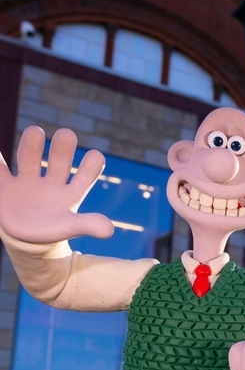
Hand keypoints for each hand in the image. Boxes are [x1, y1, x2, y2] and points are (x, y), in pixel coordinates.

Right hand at [0, 126, 113, 243]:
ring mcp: (28, 181)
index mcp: (70, 192)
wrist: (27, 238)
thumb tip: (110, 230)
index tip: (96, 156)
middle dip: (63, 149)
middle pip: (59, 161)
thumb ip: (89, 226)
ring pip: (29, 159)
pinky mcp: (6, 185)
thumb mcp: (71, 228)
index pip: (85, 175)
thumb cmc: (54, 230)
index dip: (91, 165)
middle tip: (67, 134)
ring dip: (32, 146)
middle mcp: (51, 182)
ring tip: (37, 131)